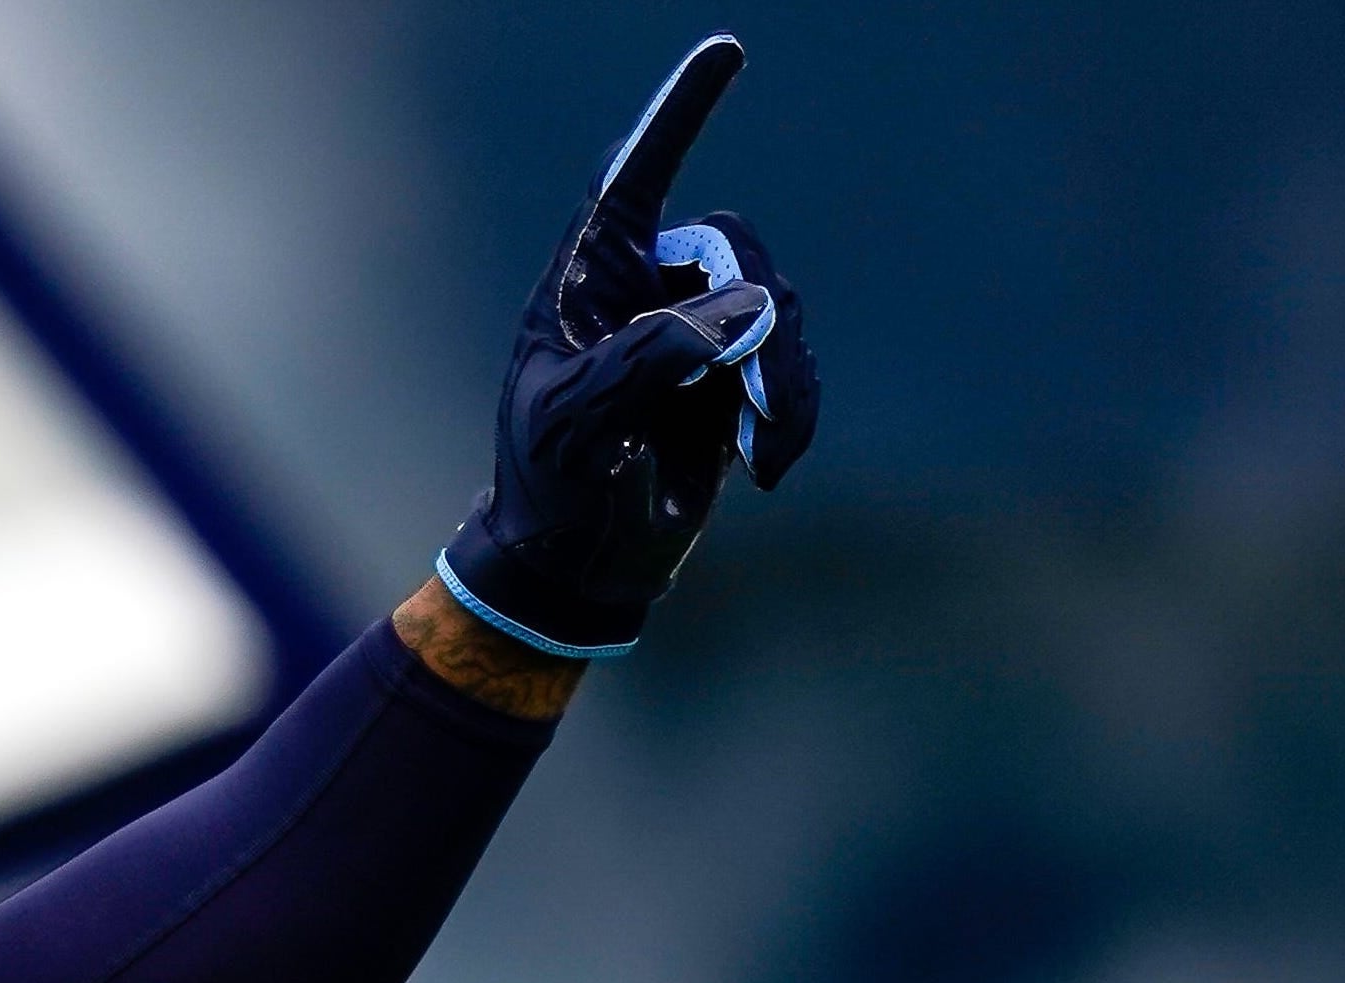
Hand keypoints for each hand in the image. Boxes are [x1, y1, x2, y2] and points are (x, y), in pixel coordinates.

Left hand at [433, 32, 819, 659]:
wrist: (575, 568)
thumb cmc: (550, 488)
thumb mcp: (577, 426)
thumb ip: (651, 361)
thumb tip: (751, 313)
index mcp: (587, 279)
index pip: (633, 177)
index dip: (678, 114)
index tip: (725, 49)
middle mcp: (646, 289)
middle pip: (734, 250)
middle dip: (761, 324)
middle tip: (761, 403)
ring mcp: (697, 331)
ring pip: (778, 310)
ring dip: (784, 379)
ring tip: (760, 449)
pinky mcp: (735, 379)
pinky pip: (794, 365)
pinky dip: (794, 411)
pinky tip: (768, 465)